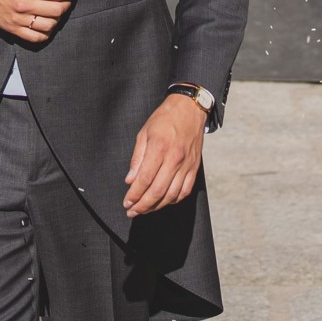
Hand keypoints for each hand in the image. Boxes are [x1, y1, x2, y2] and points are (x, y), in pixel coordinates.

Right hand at [0, 0, 76, 42]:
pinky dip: (46, 33)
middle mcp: (23, 5)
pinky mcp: (13, 30)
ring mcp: (18, 19)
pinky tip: (47, 24)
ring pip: (49, 25)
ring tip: (57, 11)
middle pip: (56, 9)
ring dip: (58, 18)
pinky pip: (36, 37)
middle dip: (67, 4)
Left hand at [124, 94, 206, 216]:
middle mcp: (174, 158)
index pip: (144, 179)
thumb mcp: (144, 133)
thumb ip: (137, 158)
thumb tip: (130, 180)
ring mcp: (187, 164)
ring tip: (145, 209)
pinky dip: (173, 200)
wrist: (189, 109)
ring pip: (171, 195)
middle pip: (157, 191)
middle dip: (142, 205)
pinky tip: (163, 201)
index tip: (126, 202)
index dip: (134, 195)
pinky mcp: (195, 167)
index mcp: (159, 148)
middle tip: (132, 211)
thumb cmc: (164, 118)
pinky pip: (185, 190)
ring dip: (157, 206)